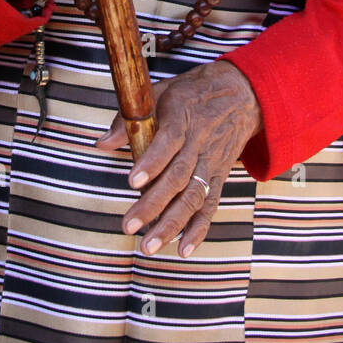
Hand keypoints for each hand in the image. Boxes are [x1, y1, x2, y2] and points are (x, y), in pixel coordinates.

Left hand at [95, 59, 262, 257]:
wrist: (240, 94)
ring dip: (173, 224)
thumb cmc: (192, 94)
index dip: (151, 163)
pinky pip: (210, 205)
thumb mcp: (161, 92)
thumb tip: (102, 143)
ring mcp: (211, 163)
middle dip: (154, 204)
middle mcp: (199, 144)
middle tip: (129, 226)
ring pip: (193, 197)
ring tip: (150, 245)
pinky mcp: (219, 176)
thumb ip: (129, 118)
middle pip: (178, 178)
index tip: (133, 181)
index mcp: (183, 119)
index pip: (168, 142)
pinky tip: (183, 250)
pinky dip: (199, 229)